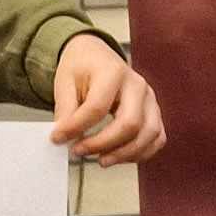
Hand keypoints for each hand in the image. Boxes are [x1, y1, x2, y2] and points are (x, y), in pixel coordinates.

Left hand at [49, 32, 164, 162]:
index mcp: (113, 72)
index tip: (58, 139)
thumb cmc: (82, 68)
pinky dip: (141, 153)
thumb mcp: (65, 83)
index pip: (97, 108)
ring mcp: (150, 99)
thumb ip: (65, 111)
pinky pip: (157, 138)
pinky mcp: (154, 112)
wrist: (95, 56)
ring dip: (124, 154)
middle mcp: (137, 85)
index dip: (77, 128)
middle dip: (103, 144)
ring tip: (101, 159)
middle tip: (79, 151)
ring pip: (148, 134)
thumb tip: (63, 138)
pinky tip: (119, 156)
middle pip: (130, 124)